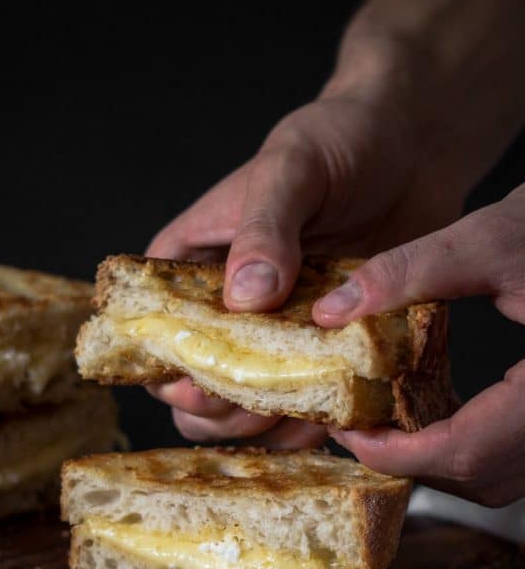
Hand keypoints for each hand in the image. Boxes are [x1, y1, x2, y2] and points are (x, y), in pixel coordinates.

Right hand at [147, 94, 464, 445]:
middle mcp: (225, 311)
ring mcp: (275, 340)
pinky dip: (315, 428)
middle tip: (256, 403)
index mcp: (193, 265)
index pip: (153, 330)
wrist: (414, 150)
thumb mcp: (293, 168)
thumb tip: (244, 298)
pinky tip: (336, 420)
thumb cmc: (339, 140)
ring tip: (301, 412)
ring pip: (243, 412)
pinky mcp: (322, 357)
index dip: (164, 368)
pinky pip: (303, 413)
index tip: (200, 384)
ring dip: (264, 427)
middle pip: (192, 387)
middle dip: (216, 410)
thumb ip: (264, 227)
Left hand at [312, 185, 524, 506]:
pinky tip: (439, 410)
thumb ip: (412, 273)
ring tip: (390, 421)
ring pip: (498, 477)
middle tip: (361, 426)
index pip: (466, 451)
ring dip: (439, 458)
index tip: (349, 433)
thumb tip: (335, 310)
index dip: (396, 454)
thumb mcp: (496, 239)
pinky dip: (469, 444)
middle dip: (410, 459)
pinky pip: (514, 457)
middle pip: (479, 476)